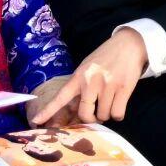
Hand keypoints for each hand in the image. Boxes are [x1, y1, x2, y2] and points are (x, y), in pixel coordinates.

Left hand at [30, 29, 146, 124]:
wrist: (129, 44)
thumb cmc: (106, 57)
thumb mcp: (88, 67)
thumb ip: (81, 85)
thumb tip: (78, 110)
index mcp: (79, 76)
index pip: (60, 97)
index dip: (48, 110)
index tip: (36, 121)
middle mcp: (91, 81)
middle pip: (85, 114)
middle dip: (91, 119)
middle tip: (96, 115)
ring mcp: (107, 85)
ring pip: (104, 115)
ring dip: (107, 114)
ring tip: (110, 102)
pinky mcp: (123, 88)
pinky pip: (117, 114)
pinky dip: (118, 115)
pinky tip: (119, 105)